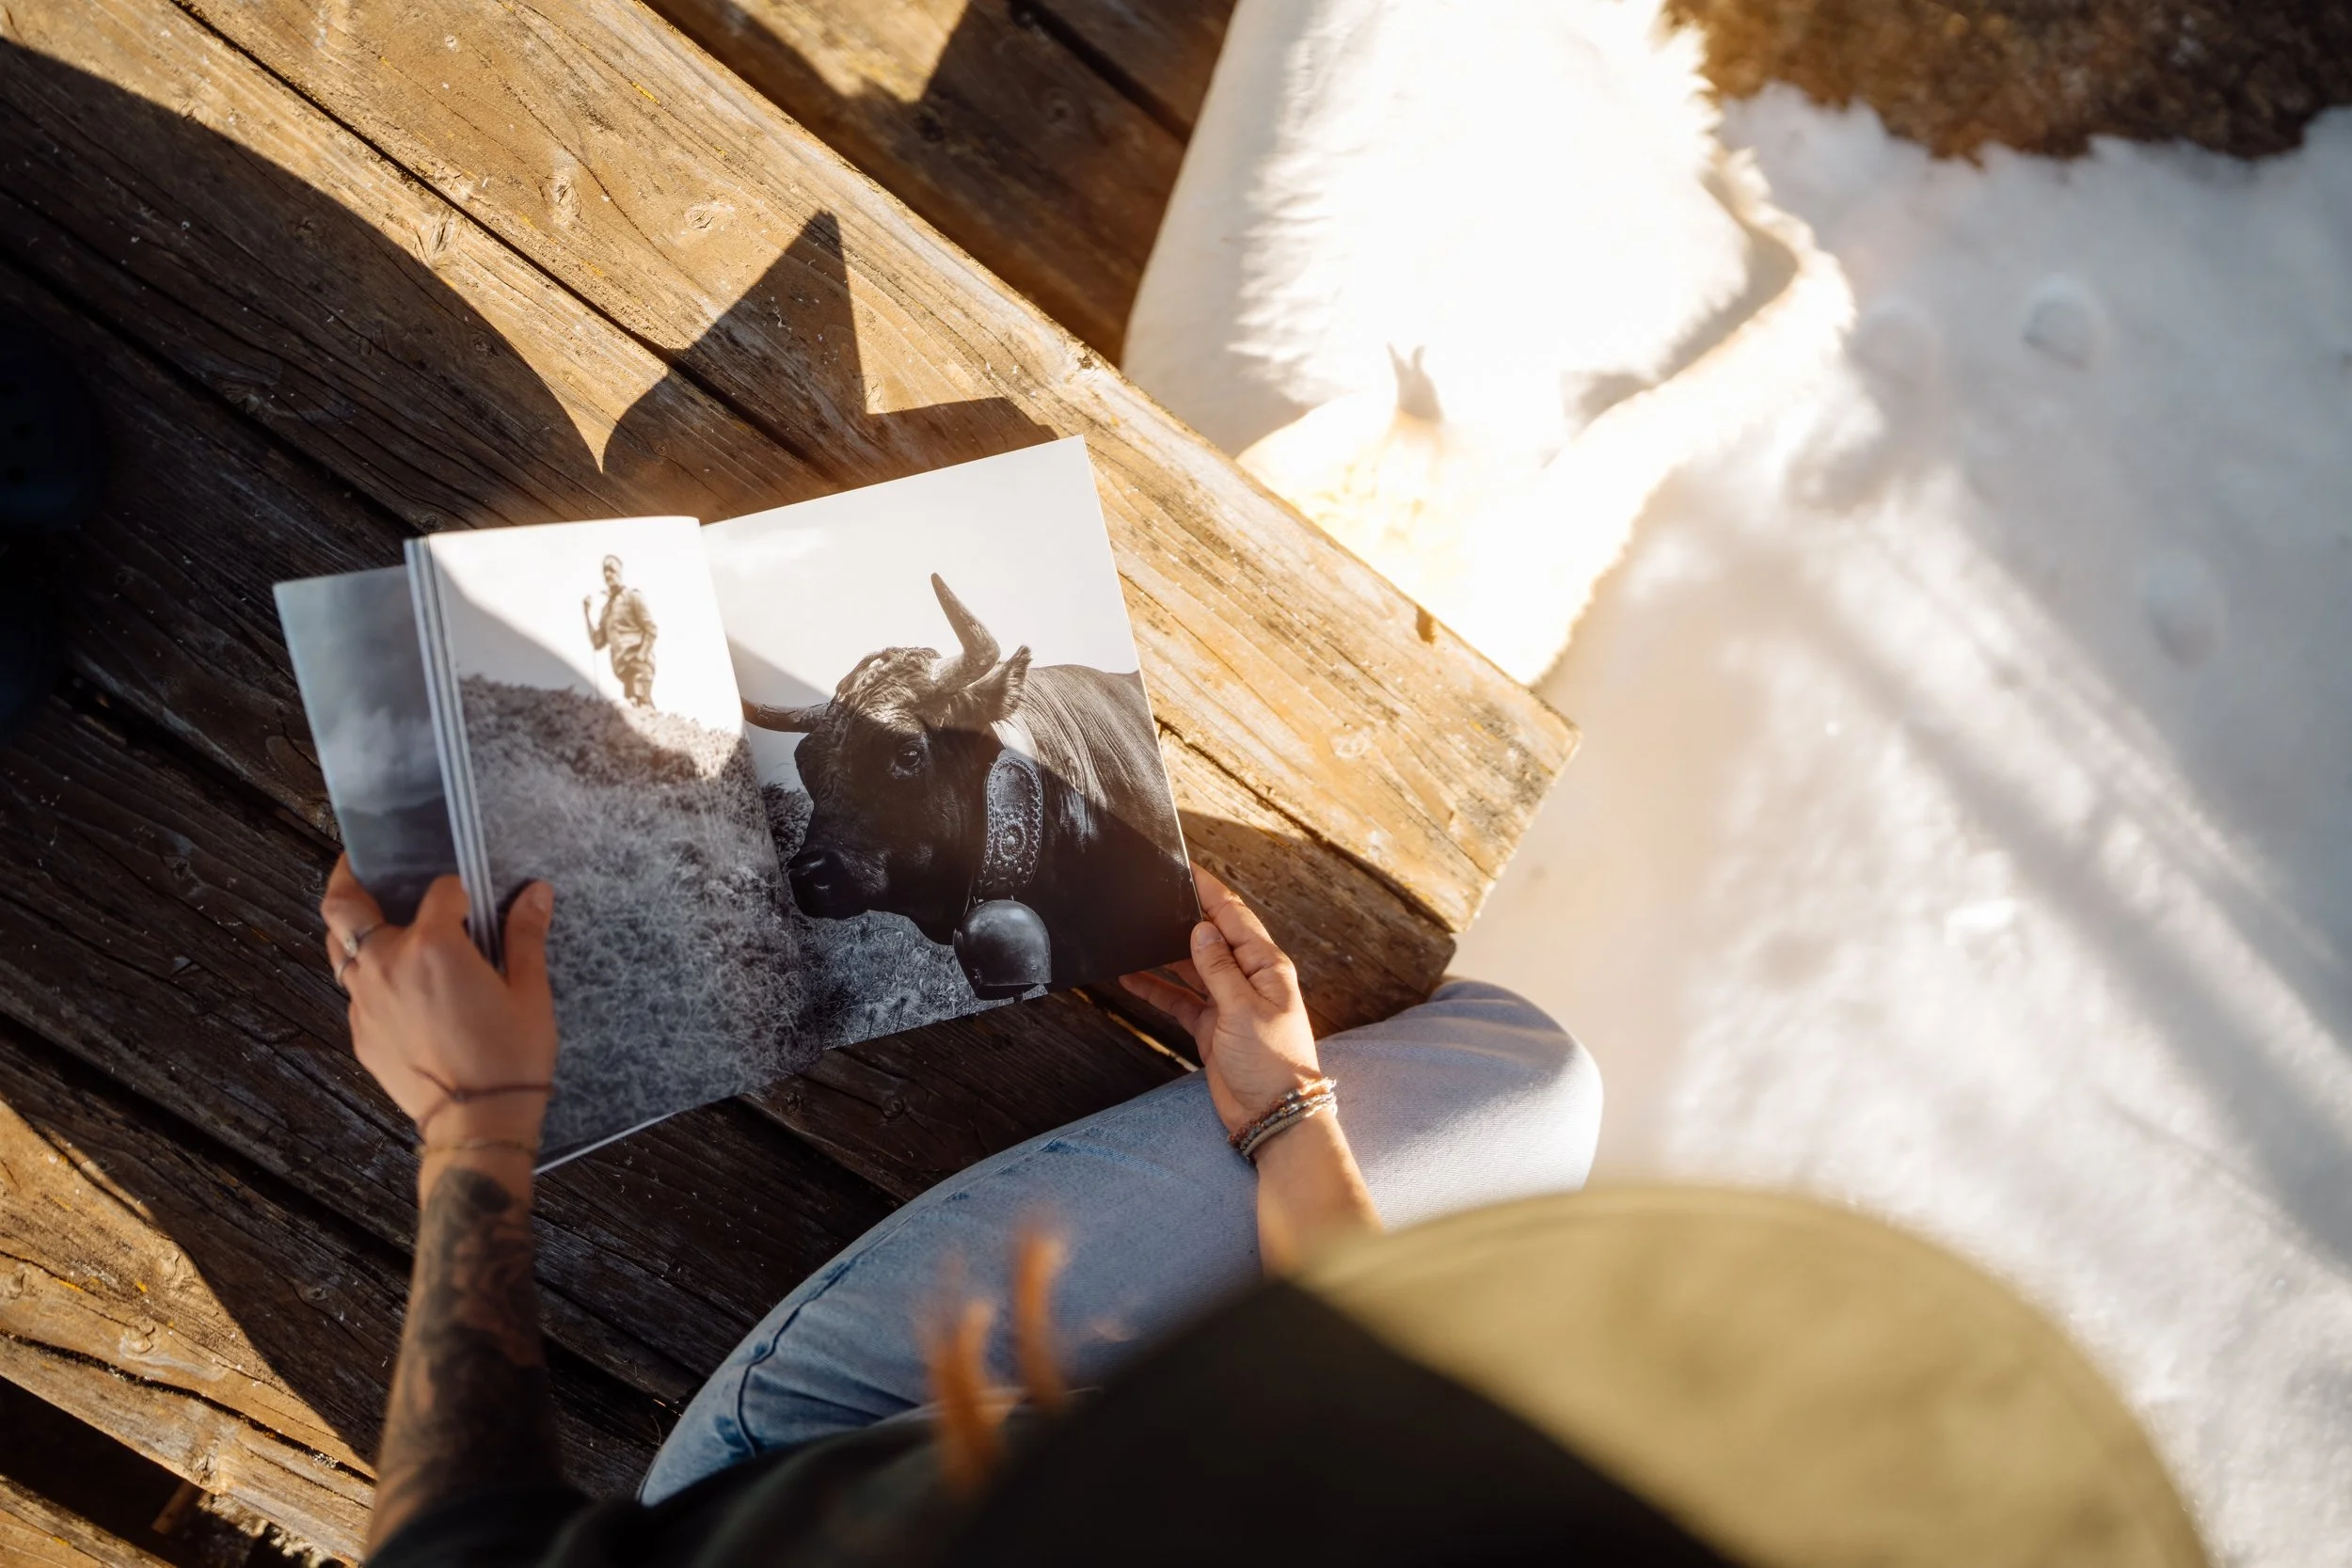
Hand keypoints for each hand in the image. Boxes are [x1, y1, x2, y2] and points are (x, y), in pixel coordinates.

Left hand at [321, 859, 557, 1144]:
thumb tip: (536, 894)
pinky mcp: (361, 1032)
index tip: (472, 897)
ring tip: (375, 923)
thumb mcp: (530, 992)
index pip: (439, 890)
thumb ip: (525, 935)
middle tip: (362, 866)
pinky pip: (354, 991)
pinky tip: (398, 986)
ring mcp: (366, 1001)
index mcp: (434, 946)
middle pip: (344, 906)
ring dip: (353, 928)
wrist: (477, 1123)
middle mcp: (387, 965)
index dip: (458, 889)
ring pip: (339, 948)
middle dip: (349, 878)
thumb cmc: (510, 1058)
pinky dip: (369, 976)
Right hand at [1121, 865, 1319, 1135]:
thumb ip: (1219, 968)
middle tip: (1152, 897)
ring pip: (1190, 967)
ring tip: (1133, 934)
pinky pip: (1179, 999)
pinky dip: (1156, 988)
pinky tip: (1130, 977)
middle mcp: (1248, 979)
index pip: (1233, 916)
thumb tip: (1201, 928)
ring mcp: (1228, 1002)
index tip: (1185, 868)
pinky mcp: (1211, 1026)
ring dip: (1164, 953)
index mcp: (1266, 966)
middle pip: (1210, 937)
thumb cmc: (1272, 1064)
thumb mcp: (1243, 1010)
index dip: (1209, 891)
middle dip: (1182, 918)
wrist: (1274, 1116)